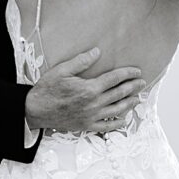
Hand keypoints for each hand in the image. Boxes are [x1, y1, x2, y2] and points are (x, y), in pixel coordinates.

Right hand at [24, 47, 145, 132]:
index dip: (128, 74)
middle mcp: (94, 104)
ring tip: (138, 98)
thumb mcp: (62, 70)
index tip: (137, 71)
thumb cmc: (47, 89)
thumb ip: (81, 61)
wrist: (35, 110)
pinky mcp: (87, 126)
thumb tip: (97, 52)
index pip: (115, 79)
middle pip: (119, 94)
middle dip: (133, 87)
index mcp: (89, 88)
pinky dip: (118, 123)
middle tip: (142, 83)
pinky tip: (124, 118)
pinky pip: (107, 126)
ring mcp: (91, 117)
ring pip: (117, 110)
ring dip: (130, 103)